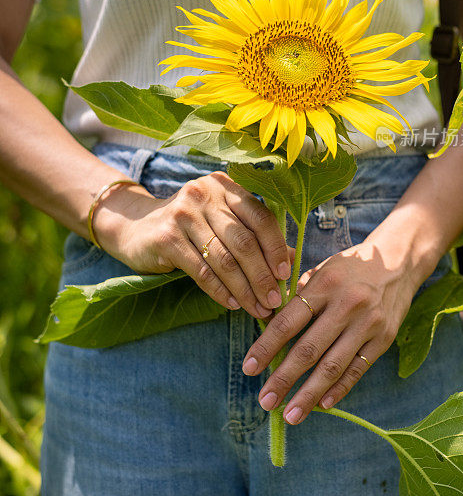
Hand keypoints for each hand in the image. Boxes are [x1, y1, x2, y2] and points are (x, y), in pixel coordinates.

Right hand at [93, 170, 291, 318]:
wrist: (135, 227)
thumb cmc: (189, 227)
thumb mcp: (221, 223)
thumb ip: (254, 235)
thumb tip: (294, 261)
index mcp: (225, 186)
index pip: (261, 217)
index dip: (277, 247)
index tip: (286, 274)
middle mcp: (205, 193)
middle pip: (244, 240)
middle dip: (263, 275)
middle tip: (274, 300)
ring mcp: (184, 213)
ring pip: (224, 258)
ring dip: (245, 289)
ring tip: (257, 308)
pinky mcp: (166, 236)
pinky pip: (202, 270)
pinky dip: (220, 291)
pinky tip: (232, 304)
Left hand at [241, 242, 422, 423]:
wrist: (399, 261)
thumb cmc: (351, 267)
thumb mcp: (323, 270)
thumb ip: (299, 295)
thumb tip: (270, 323)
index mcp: (324, 285)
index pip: (288, 321)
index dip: (266, 347)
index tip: (249, 368)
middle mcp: (346, 305)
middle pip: (309, 349)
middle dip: (283, 379)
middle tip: (265, 401)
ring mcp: (367, 324)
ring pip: (333, 366)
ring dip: (309, 394)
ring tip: (290, 415)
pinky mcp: (384, 339)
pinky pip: (357, 369)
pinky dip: (339, 389)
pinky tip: (322, 405)